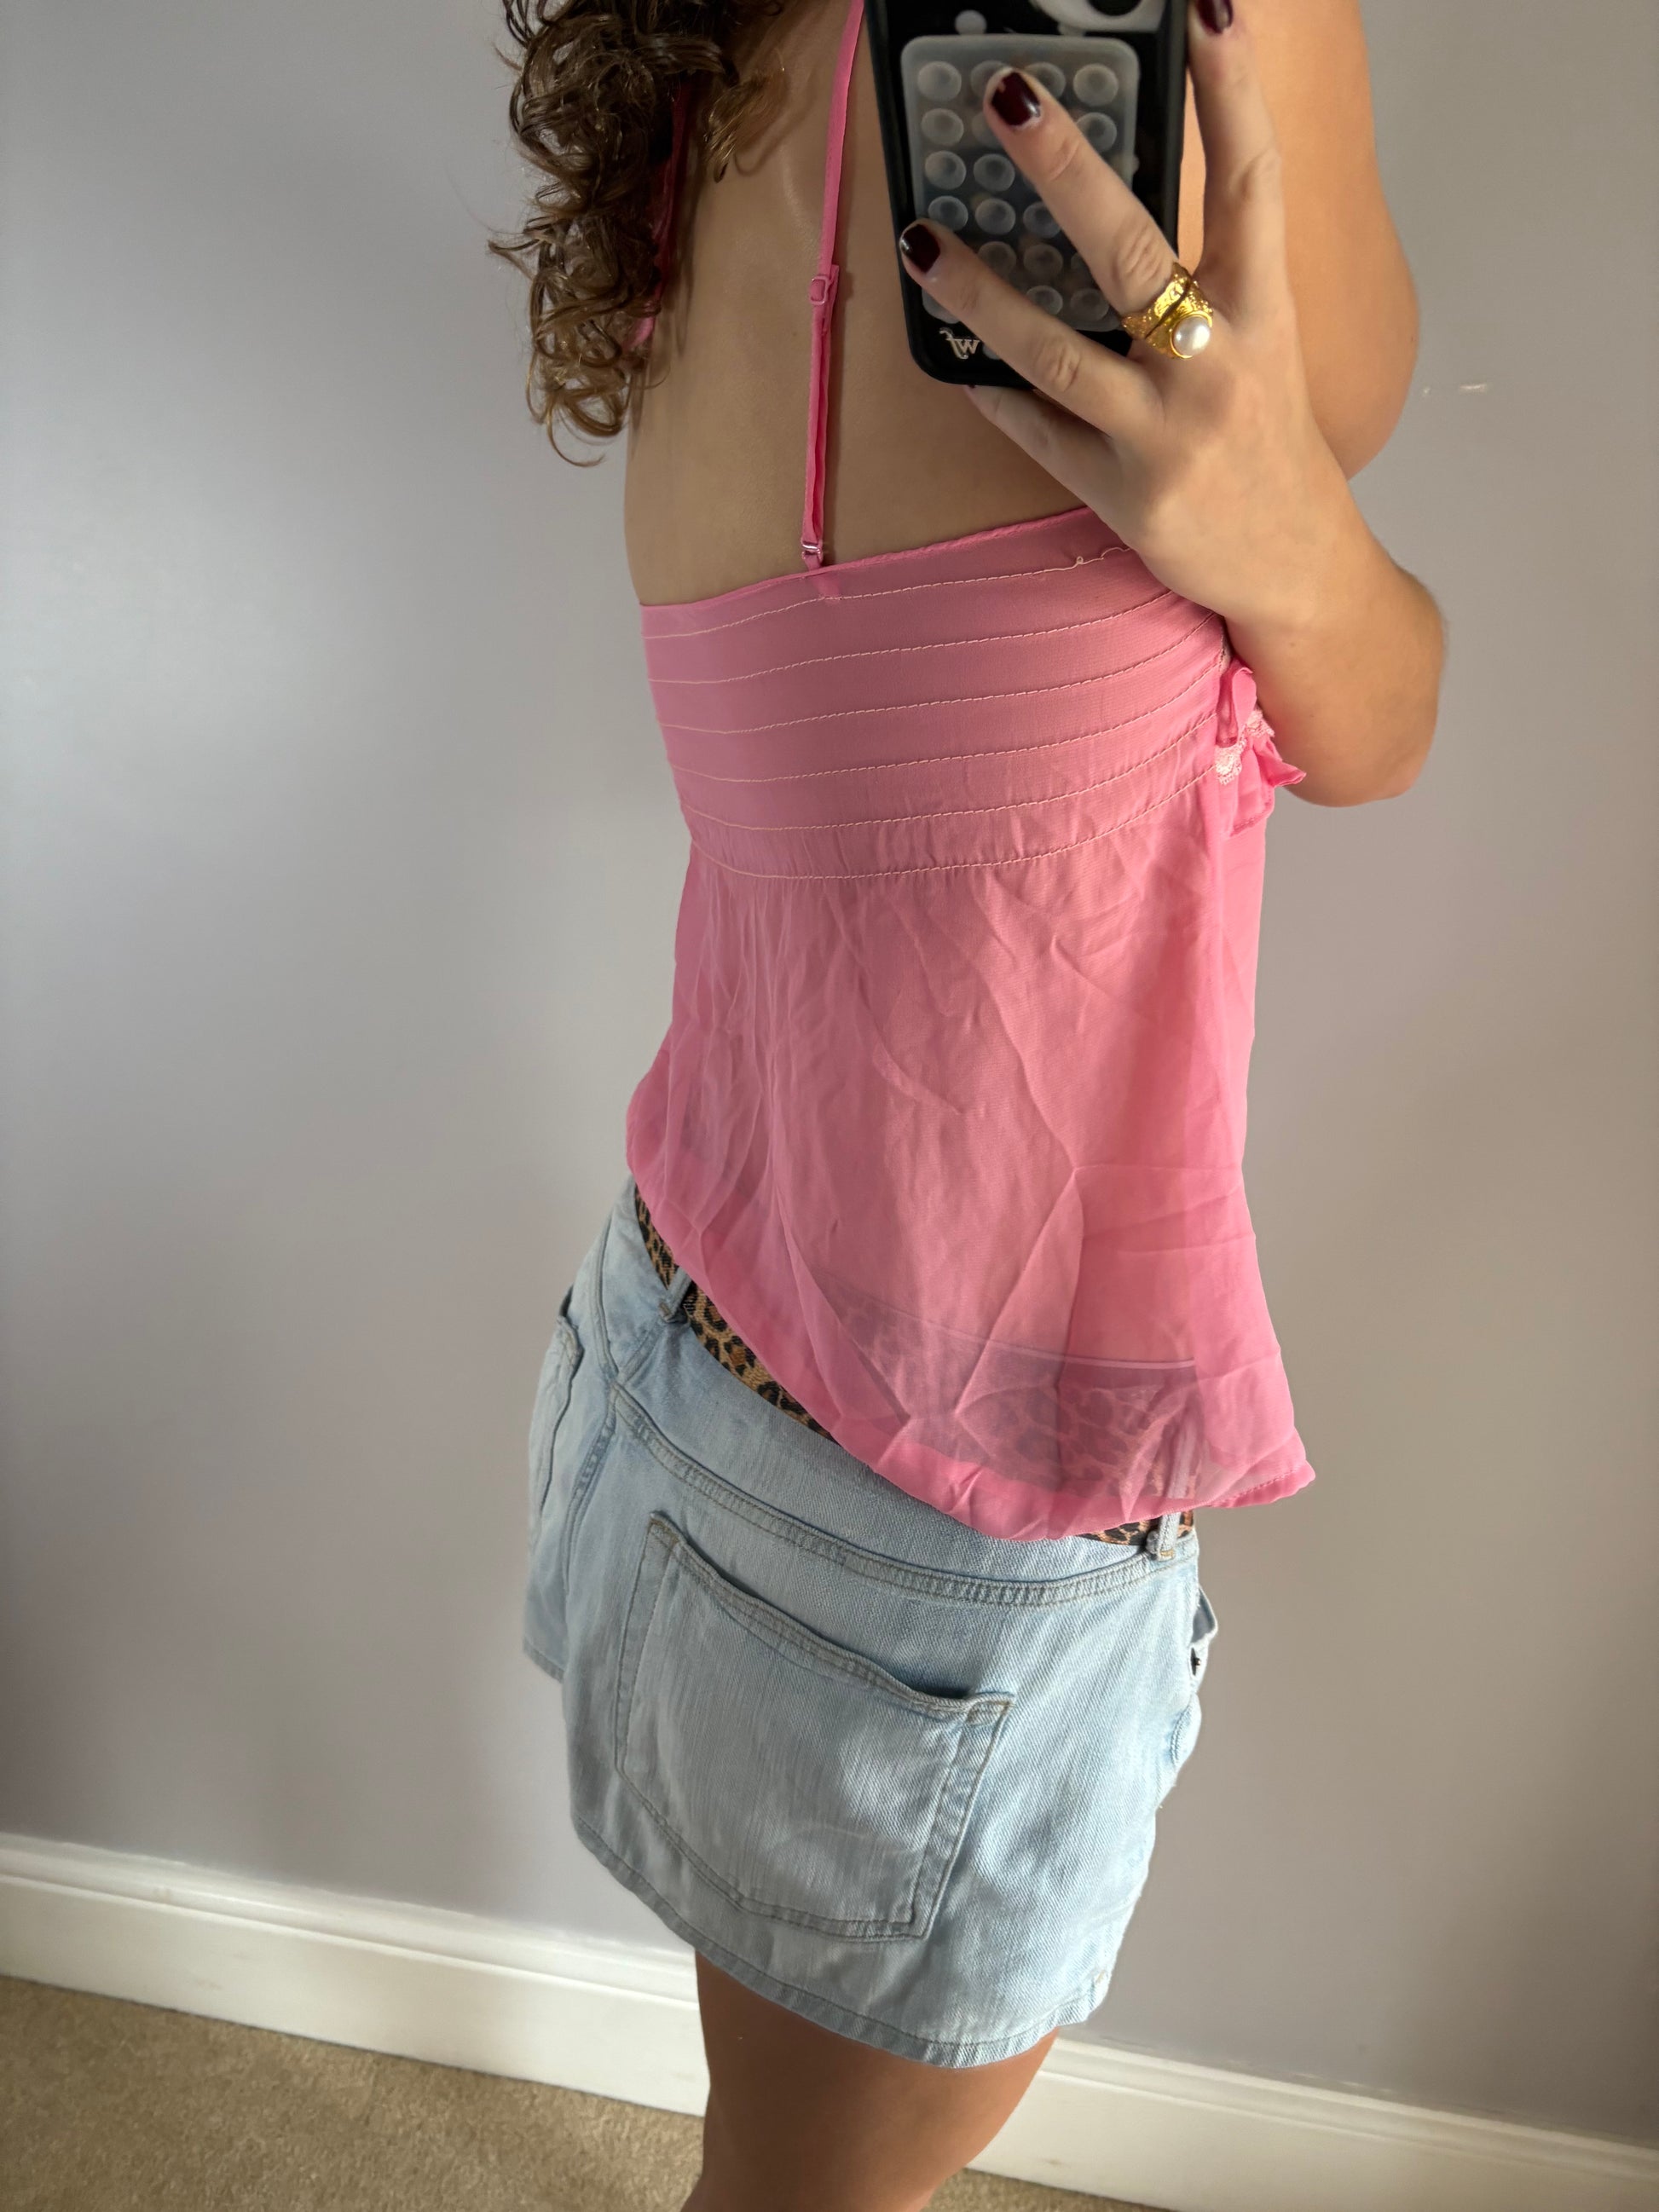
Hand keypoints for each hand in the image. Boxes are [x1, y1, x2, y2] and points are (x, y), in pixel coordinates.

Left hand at [896, 0, 1444, 805]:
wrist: (1296, 565)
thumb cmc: (1263, 437)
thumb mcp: (1259, 341)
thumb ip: (1203, 273)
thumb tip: (1105, 197)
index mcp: (1263, 308)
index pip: (1252, 177)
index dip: (1231, 87)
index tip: (1209, 5)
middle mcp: (1217, 363)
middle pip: (1133, 253)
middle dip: (1067, 172)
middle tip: (1007, 99)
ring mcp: (1165, 434)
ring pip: (1056, 353)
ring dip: (980, 294)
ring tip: (920, 240)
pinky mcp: (1122, 496)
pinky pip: (1036, 431)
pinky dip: (989, 392)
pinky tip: (945, 359)